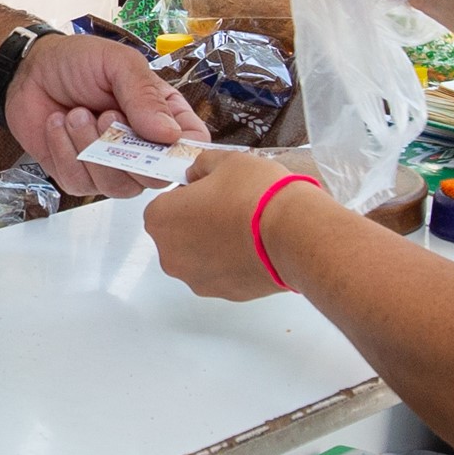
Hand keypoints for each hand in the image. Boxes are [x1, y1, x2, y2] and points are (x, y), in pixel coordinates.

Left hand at [4, 32, 209, 197]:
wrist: (29, 71)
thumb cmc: (78, 61)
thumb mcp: (117, 63)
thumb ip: (144, 94)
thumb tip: (170, 135)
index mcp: (164, 116)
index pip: (191, 148)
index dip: (181, 153)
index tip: (159, 138)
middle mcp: (143, 147)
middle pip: (155, 177)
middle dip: (125, 149)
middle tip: (103, 114)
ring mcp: (112, 166)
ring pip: (118, 186)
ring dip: (90, 148)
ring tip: (76, 113)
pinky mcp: (79, 177)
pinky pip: (80, 183)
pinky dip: (65, 152)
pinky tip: (58, 124)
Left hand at [143, 147, 317, 299]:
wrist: (292, 232)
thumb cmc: (255, 195)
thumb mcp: (224, 160)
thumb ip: (201, 167)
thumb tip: (197, 174)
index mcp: (161, 219)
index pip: (164, 203)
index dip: (187, 194)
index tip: (210, 190)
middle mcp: (171, 255)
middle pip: (178, 233)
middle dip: (197, 221)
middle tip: (228, 206)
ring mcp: (196, 279)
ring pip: (198, 256)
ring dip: (213, 244)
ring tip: (245, 226)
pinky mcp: (223, 294)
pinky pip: (221, 273)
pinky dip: (231, 262)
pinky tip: (254, 245)